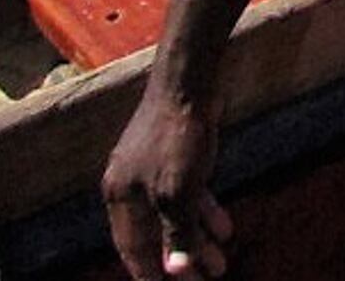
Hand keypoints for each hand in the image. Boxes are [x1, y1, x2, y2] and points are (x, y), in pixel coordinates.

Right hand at [103, 88, 231, 278]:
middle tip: (208, 279)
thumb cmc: (177, 137)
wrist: (188, 84)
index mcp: (120, 199)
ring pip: (174, 217)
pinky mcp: (175, 159)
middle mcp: (131, 188)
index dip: (149, 273)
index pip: (132, 249)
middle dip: (181, 261)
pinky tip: (224, 230)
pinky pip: (187, 196)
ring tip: (220, 264)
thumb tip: (175, 270)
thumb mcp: (177, 191)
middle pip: (156, 236)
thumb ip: (176, 231)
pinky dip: (204, 213)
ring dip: (197, 241)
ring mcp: (153, 172)